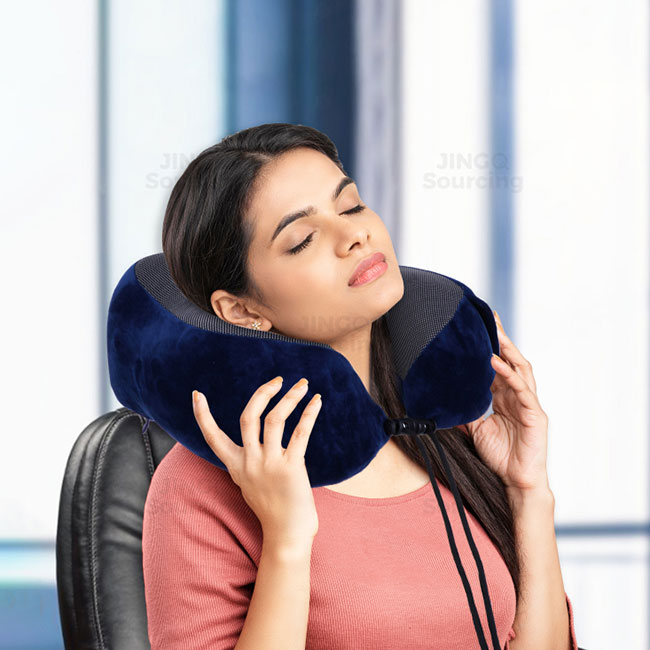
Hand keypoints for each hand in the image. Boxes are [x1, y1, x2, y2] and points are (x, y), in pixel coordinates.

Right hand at [191, 376, 321, 547]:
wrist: (286, 537)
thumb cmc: (273, 510)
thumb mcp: (251, 484)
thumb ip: (251, 462)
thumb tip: (258, 442)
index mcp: (237, 466)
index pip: (212, 438)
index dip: (202, 416)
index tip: (196, 394)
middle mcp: (250, 463)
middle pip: (248, 417)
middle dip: (262, 393)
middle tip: (277, 379)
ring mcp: (269, 465)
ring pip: (274, 419)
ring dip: (290, 398)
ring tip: (303, 385)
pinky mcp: (291, 468)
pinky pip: (299, 433)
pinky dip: (309, 414)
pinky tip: (317, 401)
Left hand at [460, 311, 549, 492]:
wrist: (516, 481)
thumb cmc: (500, 455)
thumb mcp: (475, 429)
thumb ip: (463, 413)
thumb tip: (439, 403)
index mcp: (505, 396)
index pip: (498, 365)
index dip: (489, 346)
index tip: (476, 327)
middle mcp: (518, 395)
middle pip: (511, 359)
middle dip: (501, 338)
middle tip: (489, 317)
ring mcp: (528, 403)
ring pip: (520, 368)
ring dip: (507, 349)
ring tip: (494, 331)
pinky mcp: (535, 414)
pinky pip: (522, 389)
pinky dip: (508, 374)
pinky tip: (495, 361)